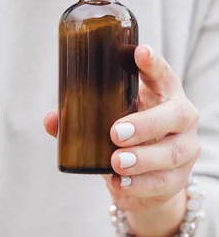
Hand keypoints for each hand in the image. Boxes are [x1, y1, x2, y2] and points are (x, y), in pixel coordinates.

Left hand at [44, 46, 200, 236]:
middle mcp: (181, 117)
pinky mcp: (179, 178)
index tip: (139, 52)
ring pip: (170, 153)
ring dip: (142, 159)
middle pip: (174, 115)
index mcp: (162, 94)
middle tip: (115, 133)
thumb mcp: (107, 123)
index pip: (162, 74)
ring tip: (117, 162)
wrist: (147, 181)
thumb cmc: (127, 138)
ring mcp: (184, 148)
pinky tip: (123, 183)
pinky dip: (141, 184)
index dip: (153, 63)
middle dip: (145, 124)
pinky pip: (164, 182)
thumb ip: (80, 119)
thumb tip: (52, 118)